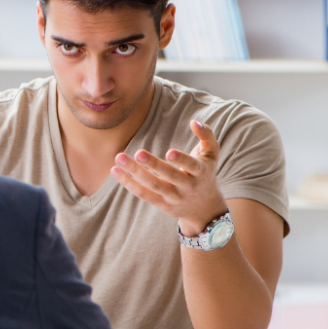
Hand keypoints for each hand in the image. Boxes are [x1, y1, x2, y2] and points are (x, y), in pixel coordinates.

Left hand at [110, 119, 228, 235]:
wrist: (204, 207)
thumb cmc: (205, 172)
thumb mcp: (212, 154)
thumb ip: (207, 135)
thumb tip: (194, 121)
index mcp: (201, 172)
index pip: (192, 166)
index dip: (182, 160)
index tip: (169, 152)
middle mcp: (188, 187)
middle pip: (169, 176)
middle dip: (153, 165)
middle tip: (138, 153)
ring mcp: (174, 197)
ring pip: (153, 186)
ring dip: (134, 173)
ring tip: (119, 157)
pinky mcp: (162, 205)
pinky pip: (143, 195)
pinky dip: (128, 183)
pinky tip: (115, 171)